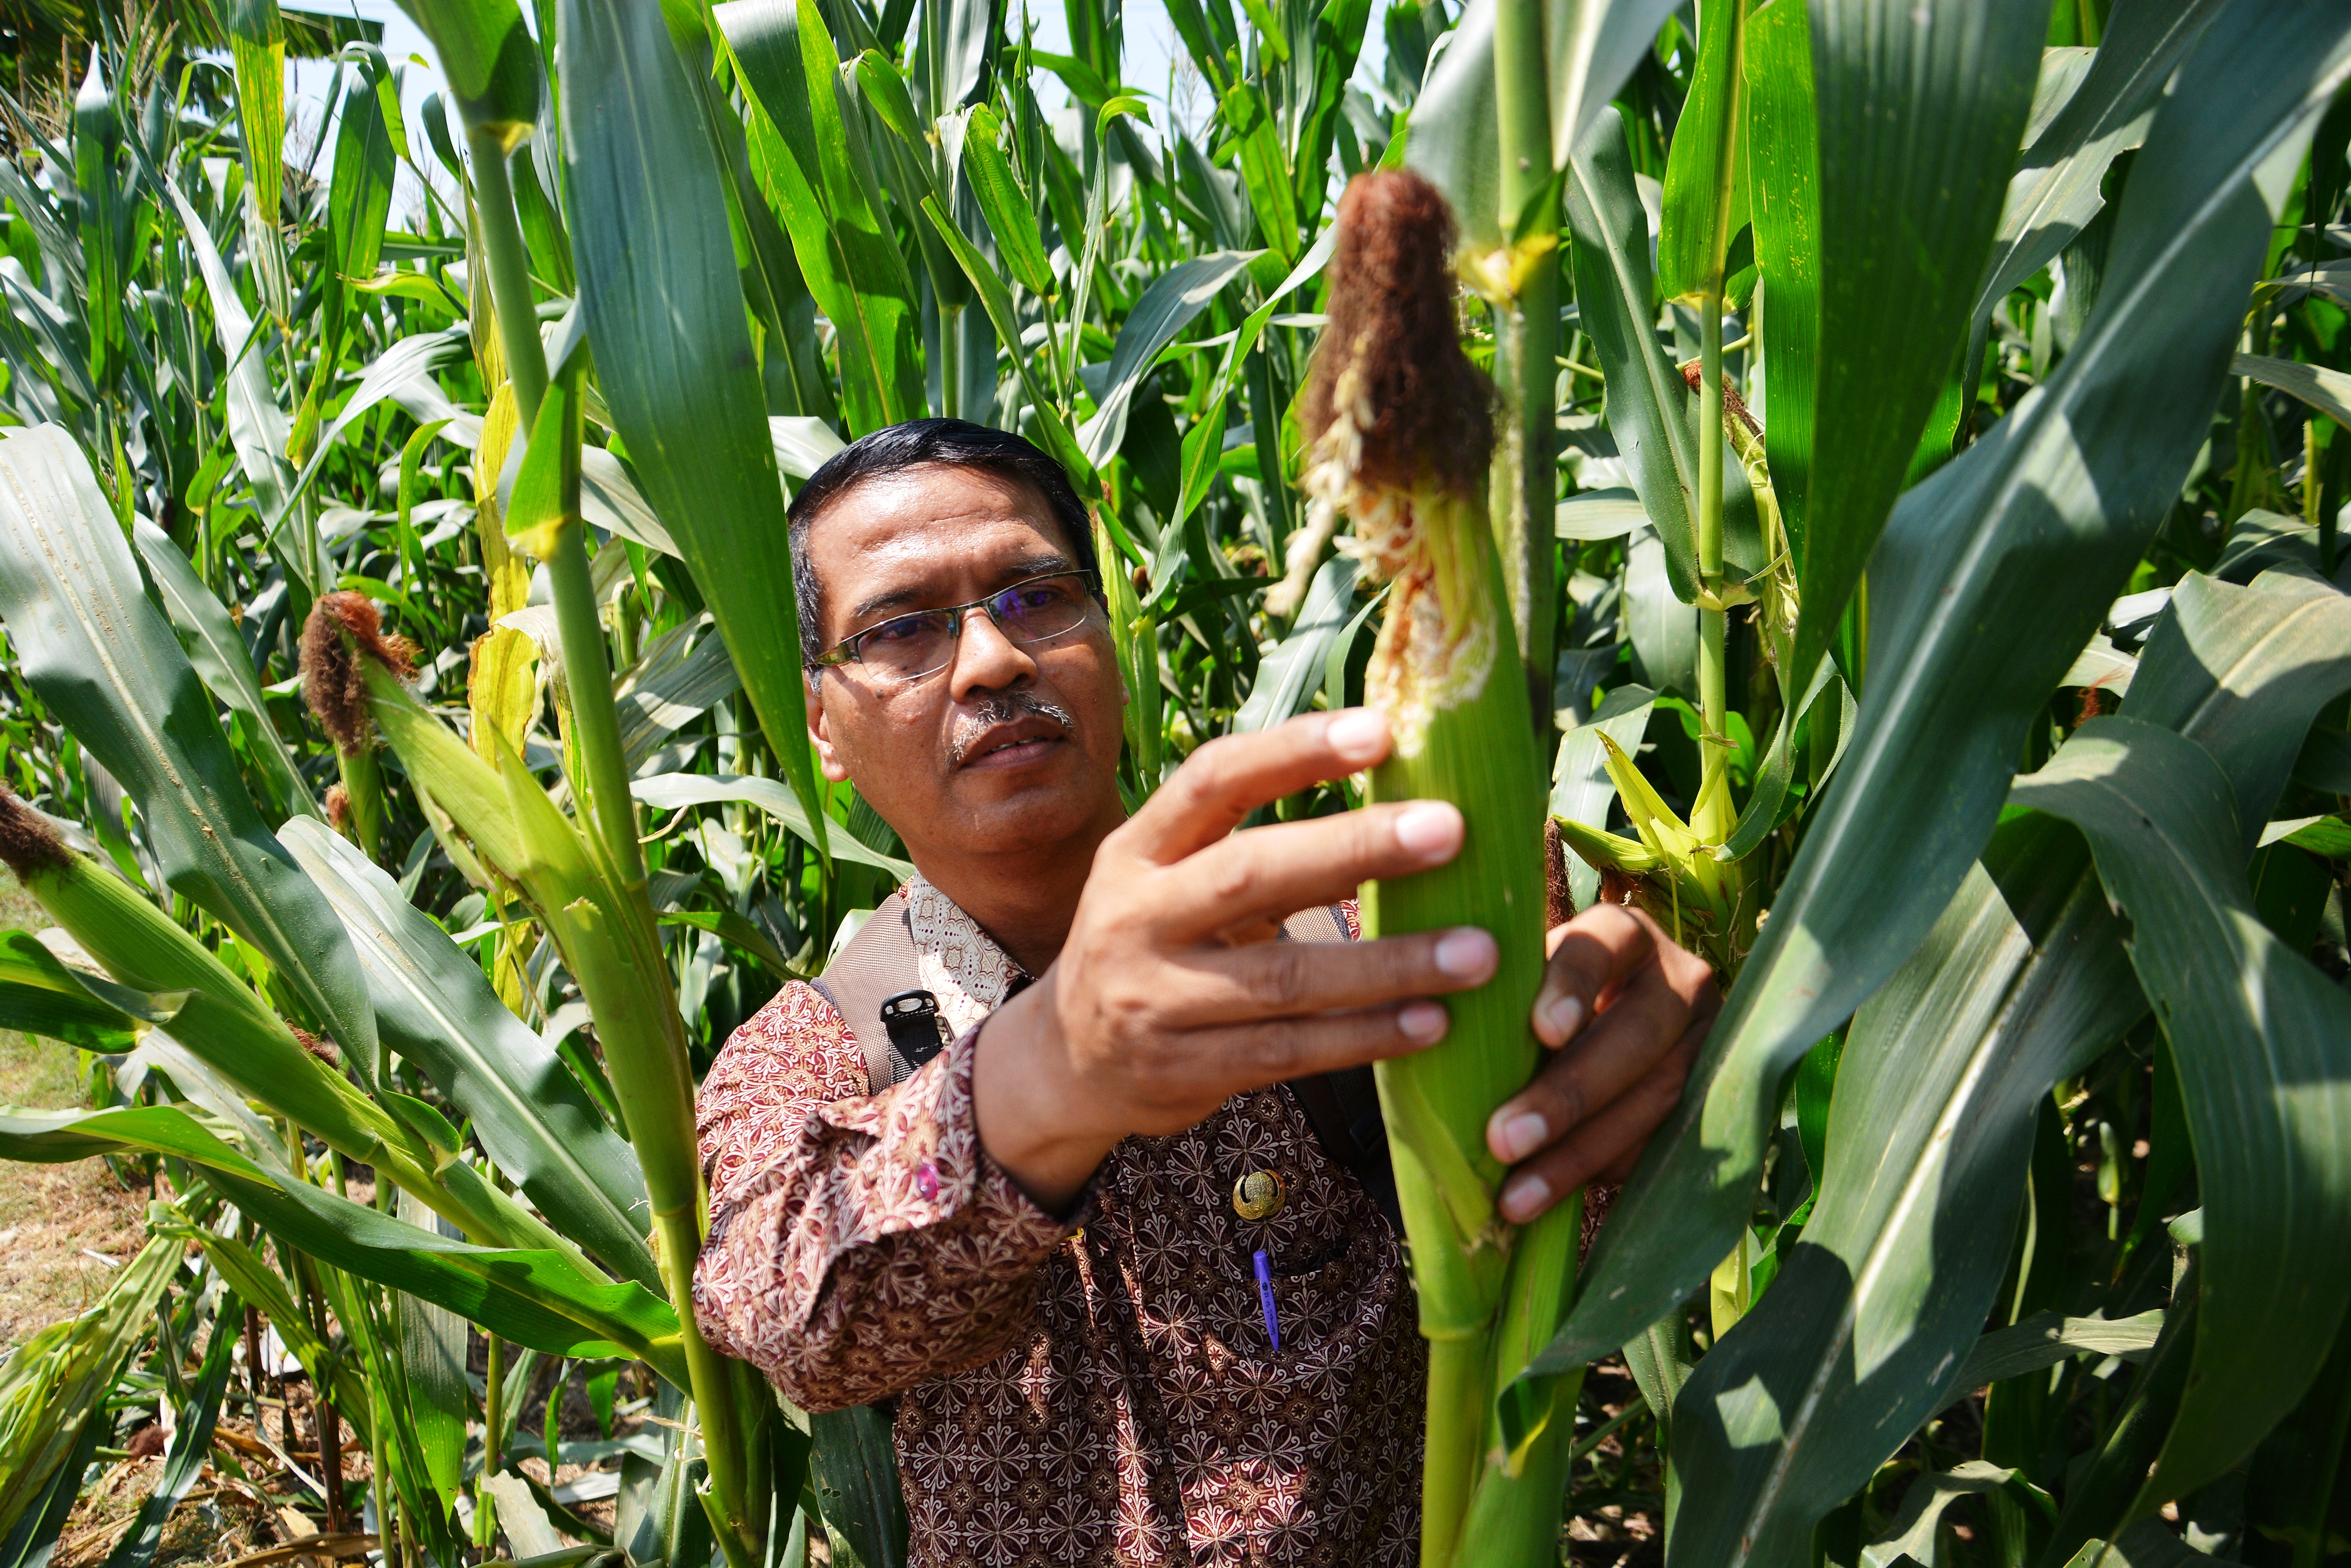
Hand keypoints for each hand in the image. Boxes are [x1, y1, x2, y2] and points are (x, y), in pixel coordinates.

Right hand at [973, 707, 1498, 1211]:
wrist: (1065, 1061)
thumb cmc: (1152, 946)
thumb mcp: (1169, 879)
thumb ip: (1253, 845)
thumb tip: (1398, 799)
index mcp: (1138, 851)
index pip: (1214, 780)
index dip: (1294, 750)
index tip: (1382, 730)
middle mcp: (1137, 917)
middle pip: (1252, 874)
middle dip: (1357, 848)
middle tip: (1453, 829)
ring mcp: (1154, 999)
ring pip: (1284, 980)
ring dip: (1389, 966)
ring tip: (1479, 953)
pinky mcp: (1182, 1071)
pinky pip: (1289, 1051)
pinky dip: (1365, 1039)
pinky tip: (1432, 1024)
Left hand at [1482, 903, 1716, 1222]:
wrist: (1606, 1034)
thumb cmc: (1538, 1002)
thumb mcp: (1524, 982)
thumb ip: (1494, 996)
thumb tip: (1414, 1022)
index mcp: (1621, 935)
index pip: (1600, 948)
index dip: (1573, 987)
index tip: (1541, 1030)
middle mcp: (1677, 979)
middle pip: (1635, 1034)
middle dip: (1568, 1094)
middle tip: (1503, 1140)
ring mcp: (1705, 1040)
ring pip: (1656, 1096)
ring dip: (1580, 1151)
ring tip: (1516, 1195)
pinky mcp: (1711, 1097)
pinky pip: (1665, 1141)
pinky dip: (1605, 1171)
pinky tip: (1554, 1198)